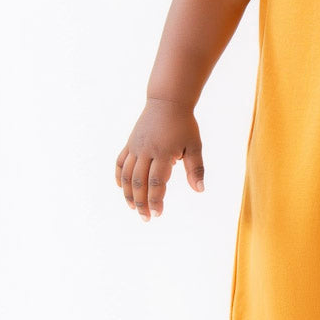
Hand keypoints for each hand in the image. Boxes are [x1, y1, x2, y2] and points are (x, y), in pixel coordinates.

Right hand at [115, 98, 205, 220]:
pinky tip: (123, 189)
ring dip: (129, 195)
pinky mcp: (130, 144)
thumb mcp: (195, 145)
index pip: (156, 183)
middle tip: (146, 218)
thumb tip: (199, 190)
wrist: (168, 102)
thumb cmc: (184, 125)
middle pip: (139, 183)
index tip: (157, 214)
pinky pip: (120, 163)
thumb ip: (195, 169)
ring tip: (134, 209)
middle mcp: (146, 151)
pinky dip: (119, 177)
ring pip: (127, 176)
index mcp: (163, 153)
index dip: (155, 201)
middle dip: (141, 203)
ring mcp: (135, 147)